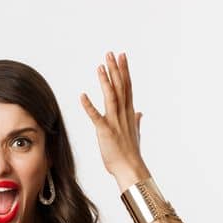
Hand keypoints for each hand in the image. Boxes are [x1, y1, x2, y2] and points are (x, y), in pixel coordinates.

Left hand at [79, 51, 148, 187]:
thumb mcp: (134, 134)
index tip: (122, 57)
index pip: (127, 87)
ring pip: (111, 97)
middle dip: (116, 69)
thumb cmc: (130, 153)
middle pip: (120, 87)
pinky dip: (89, 106)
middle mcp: (123, 114)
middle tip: (111, 53)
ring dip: (106, 81)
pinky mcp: (105, 131)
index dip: (124, 71)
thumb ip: (136, 121)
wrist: (130, 169)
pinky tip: (82, 95)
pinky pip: (95, 117)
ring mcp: (115, 122)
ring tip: (100, 66)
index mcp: (129, 113)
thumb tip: (140, 113)